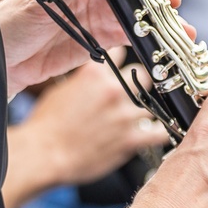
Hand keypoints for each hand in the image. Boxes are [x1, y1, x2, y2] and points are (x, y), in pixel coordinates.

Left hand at [0, 0, 182, 93]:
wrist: (1, 61)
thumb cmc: (10, 22)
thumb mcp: (34, 1)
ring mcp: (103, 7)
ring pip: (142, 0)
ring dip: (163, 6)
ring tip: (177, 18)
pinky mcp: (107, 34)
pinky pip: (138, 30)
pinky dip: (158, 33)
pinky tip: (177, 35)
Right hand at [4, 54, 168, 207]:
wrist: (45, 153)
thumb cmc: (47, 125)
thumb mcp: (61, 90)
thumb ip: (84, 81)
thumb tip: (92, 80)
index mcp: (95, 74)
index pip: (118, 54)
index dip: (122, 58)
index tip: (125, 61)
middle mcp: (113, 90)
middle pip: (142, 76)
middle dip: (141, 81)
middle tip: (139, 88)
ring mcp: (124, 115)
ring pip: (151, 104)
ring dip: (147, 109)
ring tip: (146, 112)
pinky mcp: (130, 139)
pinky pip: (159, 133)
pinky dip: (162, 131)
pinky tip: (162, 131)